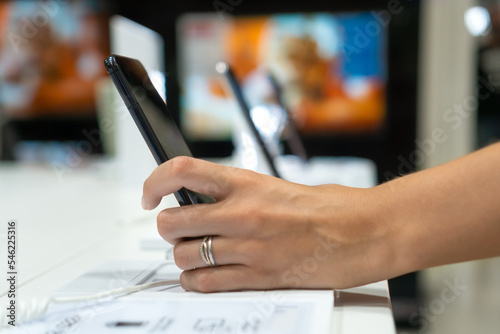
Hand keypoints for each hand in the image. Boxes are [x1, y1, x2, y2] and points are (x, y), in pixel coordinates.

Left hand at [142, 157, 393, 291]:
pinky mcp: (260, 277)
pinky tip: (205, 276)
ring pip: (185, 257)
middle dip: (169, 229)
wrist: (365, 232)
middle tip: (178, 229)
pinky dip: (196, 282)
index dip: (155, 181)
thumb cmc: (331, 207)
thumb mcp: (277, 186)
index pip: (182, 171)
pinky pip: (206, 283)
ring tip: (196, 253)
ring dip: (184, 257)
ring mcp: (249, 248)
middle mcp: (242, 214)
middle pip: (173, 222)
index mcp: (247, 184)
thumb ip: (239, 194)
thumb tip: (206, 201)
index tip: (150, 195)